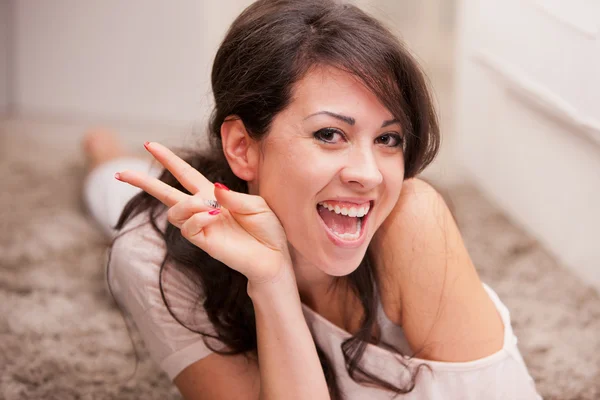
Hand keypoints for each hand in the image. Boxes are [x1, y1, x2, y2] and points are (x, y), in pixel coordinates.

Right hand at [115, 142, 290, 283]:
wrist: (274, 257)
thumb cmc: (268, 229)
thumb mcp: (256, 206)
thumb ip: (233, 197)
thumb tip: (213, 189)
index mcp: (214, 195)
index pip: (185, 174)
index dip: (168, 159)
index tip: (149, 144)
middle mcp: (203, 209)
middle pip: (166, 194)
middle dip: (143, 182)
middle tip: (120, 172)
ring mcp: (201, 227)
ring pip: (174, 212)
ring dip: (187, 204)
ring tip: (208, 206)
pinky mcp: (204, 243)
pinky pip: (188, 228)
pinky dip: (197, 218)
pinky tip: (213, 216)